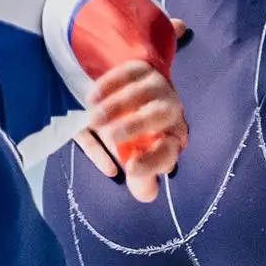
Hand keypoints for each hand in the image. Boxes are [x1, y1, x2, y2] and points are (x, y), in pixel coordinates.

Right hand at [73, 58, 187, 198]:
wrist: (139, 93)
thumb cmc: (136, 136)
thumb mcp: (137, 156)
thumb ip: (141, 177)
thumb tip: (147, 196)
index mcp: (173, 138)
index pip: (168, 152)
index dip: (152, 162)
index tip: (131, 170)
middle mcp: (171, 110)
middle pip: (158, 115)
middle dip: (136, 125)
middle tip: (112, 135)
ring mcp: (158, 86)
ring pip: (138, 94)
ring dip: (115, 106)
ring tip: (93, 119)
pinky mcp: (142, 69)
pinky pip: (126, 74)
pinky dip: (108, 85)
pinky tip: (91, 98)